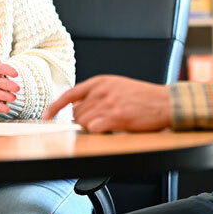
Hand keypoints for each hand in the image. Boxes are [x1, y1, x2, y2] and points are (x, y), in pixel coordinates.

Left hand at [42, 75, 170, 132]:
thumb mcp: (117, 86)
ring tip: (111, 123)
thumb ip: (96, 93)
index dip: (55, 106)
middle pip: (76, 113)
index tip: (46, 116)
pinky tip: (111, 129)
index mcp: (100, 82)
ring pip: (85, 122)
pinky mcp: (116, 117)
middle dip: (83, 121)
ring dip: (94, 127)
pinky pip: (94, 129)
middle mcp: (101, 91)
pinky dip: (99, 132)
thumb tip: (77, 105)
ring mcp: (108, 103)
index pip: (69, 94)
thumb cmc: (143, 97)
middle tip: (99, 122)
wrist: (166, 102)